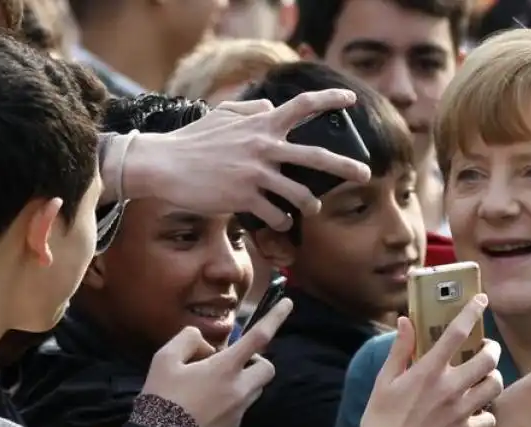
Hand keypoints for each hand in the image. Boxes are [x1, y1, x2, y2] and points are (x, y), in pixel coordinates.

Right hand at [123, 89, 370, 230]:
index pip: (302, 105)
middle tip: (365, 174)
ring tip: (313, 208)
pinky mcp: (244, 199)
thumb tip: (270, 109)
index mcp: (260, 124)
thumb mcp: (221, 115)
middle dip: (345, 166)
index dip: (330, 100)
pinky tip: (278, 222)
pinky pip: (275, 215)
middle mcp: (263, 147)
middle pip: (316, 156)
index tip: (350, 99)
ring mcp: (255, 174)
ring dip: (311, 204)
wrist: (164, 166)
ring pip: (300, 194)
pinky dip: (280, 221)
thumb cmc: (192, 141)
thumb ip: (249, 110)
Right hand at [142, 298, 293, 426]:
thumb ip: (188, 339)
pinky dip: (230, 401)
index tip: (288, 302)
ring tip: (211, 385)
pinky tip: (204, 407)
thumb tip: (205, 344)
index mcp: (225, 368)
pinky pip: (240, 408)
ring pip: (254, 389)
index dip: (276, 317)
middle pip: (267, 367)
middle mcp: (240, 389)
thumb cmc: (162, 397)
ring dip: (242, 381)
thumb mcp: (165, 358)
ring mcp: (239, 412)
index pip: (259, 337)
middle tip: (231, 362)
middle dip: (255, 360)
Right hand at [356, 294, 501, 426]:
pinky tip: (478, 411)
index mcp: (428, 371)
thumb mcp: (385, 380)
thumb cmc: (380, 419)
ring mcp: (460, 411)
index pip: (456, 332)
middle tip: (485, 349)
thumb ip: (400, 349)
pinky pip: (490, 417)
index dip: (472, 312)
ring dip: (493, 377)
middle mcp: (449, 388)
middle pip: (487, 357)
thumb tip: (405, 320)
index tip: (481, 300)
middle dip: (491, 349)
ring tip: (484, 377)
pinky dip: (487, 412)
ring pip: (495, 385)